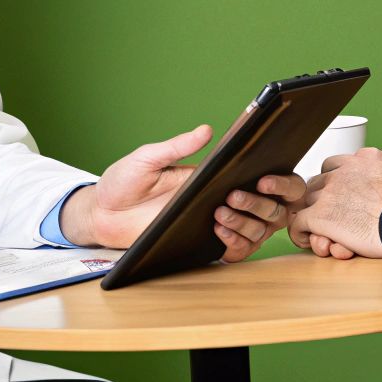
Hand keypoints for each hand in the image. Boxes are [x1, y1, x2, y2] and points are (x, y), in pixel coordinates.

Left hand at [66, 124, 307, 261]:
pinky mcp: (204, 243)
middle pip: (272, 208)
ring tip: (219, 214)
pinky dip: (237, 244)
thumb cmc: (123, 182)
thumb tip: (207, 130)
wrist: (102, 214)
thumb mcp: (147, 158)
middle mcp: (224, 199)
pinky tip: (219, 232)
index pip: (265, 177)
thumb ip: (177, 146)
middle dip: (262, 204)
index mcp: (216, 175)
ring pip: (260, 231)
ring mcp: (217, 223)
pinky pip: (238, 251)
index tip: (263, 177)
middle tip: (234, 197)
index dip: (279, 180)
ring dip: (248, 224)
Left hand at [286, 147, 381, 258]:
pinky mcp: (319, 215)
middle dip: (321, 200)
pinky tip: (311, 241)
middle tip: (329, 217)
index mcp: (362, 159)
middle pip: (317, 183)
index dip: (334, 181)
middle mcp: (342, 172)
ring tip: (324, 233)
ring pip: (307, 203)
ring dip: (314, 218)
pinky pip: (298, 224)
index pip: (334, 165)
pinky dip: (301, 234)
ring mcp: (328, 193)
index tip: (340, 196)